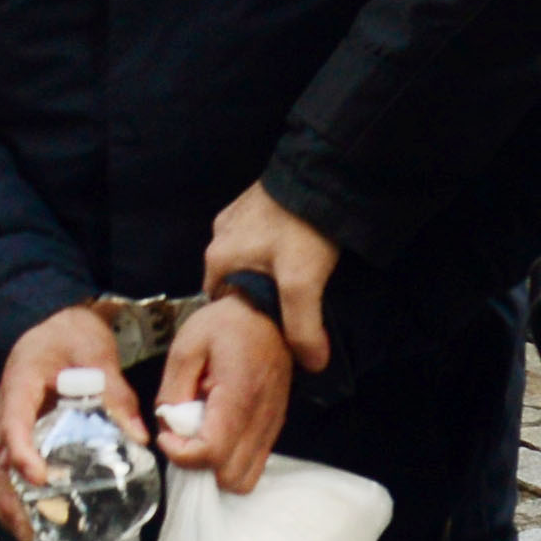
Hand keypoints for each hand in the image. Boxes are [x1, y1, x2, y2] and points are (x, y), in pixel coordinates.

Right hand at [0, 303, 124, 540]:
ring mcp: (4, 422)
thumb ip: (115, 392)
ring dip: (6, 503)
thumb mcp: (96, 353)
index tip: (40, 478)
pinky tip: (37, 515)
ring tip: (33, 535)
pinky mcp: (12, 432)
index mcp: (20, 383)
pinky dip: (14, 494)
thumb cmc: (69, 334)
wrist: (47, 320)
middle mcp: (4, 408)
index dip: (22, 453)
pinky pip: (3, 467)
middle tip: (32, 531)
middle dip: (6, 499)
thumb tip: (138, 436)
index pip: (12, 423)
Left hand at [152, 293, 291, 494]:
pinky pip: (254, 463)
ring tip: (200, 435)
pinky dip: (231, 459)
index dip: (182, 454)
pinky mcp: (274, 426)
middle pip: (231, 478)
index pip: (212, 453)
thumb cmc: (224, 324)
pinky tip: (217, 431)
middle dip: (199, 465)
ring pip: (245, 478)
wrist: (265, 311)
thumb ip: (173, 390)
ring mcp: (273, 426)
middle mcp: (262, 418)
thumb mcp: (186, 347)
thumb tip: (167, 426)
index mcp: (239, 396)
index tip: (167, 433)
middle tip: (182, 436)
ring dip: (217, 467)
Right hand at [201, 184, 341, 371]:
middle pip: (232, 284)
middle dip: (254, 297)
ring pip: (245, 261)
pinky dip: (272, 251)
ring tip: (293, 282)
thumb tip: (312, 365)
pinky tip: (295, 253)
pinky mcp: (254, 203)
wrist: (323, 174)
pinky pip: (257, 239)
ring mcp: (235, 217)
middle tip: (285, 309)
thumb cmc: (303, 228)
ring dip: (264, 273)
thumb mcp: (302, 283)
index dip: (243, 321)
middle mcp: (218, 237)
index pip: (221, 306)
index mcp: (217, 259)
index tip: (267, 330)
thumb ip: (303, 328)